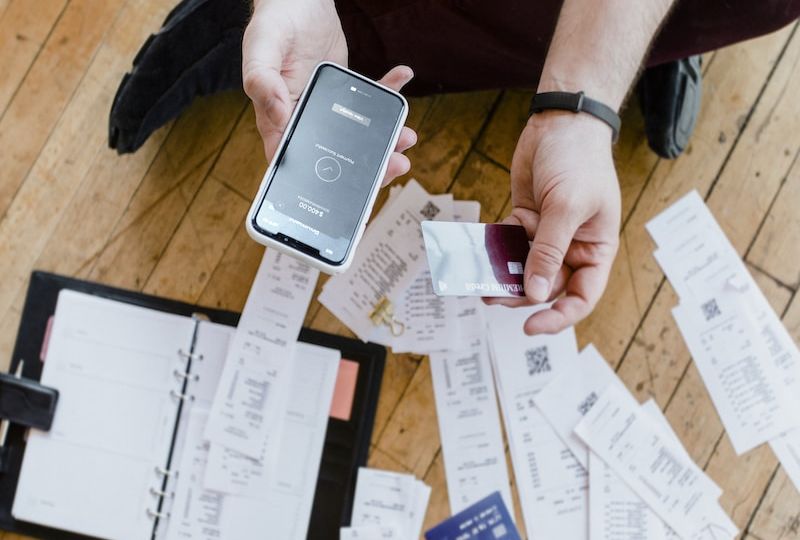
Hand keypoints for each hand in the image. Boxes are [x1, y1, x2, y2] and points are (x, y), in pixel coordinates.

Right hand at [242, 0, 416, 183]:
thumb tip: (279, 114)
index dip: (319, 189)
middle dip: (367, 168)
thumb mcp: (261, 49)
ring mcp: (326, 110)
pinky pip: (369, 102)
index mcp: (276, 120)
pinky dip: (389, 93)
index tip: (349, 198)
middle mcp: (302, 120)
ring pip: (357, 139)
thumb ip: (262, 82)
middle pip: (334, 159)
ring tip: (407, 135)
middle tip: (395, 164)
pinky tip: (403, 78)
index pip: (295, 165)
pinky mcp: (345, 94)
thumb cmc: (273, 23)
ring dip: (385, 141)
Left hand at [486, 112, 620, 334]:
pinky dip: (491, 250)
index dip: (559, 317)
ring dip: (500, 277)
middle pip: (546, 286)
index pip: (582, 297)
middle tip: (491, 297)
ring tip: (477, 281)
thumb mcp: (567, 207)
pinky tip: (474, 253)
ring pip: (521, 269)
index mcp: (595, 250)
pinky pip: (506, 244)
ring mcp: (546, 235)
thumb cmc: (579, 160)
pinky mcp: (525, 220)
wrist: (561, 121)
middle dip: (519, 295)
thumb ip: (549, 251)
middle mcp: (572, 247)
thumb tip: (536, 292)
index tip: (531, 327)